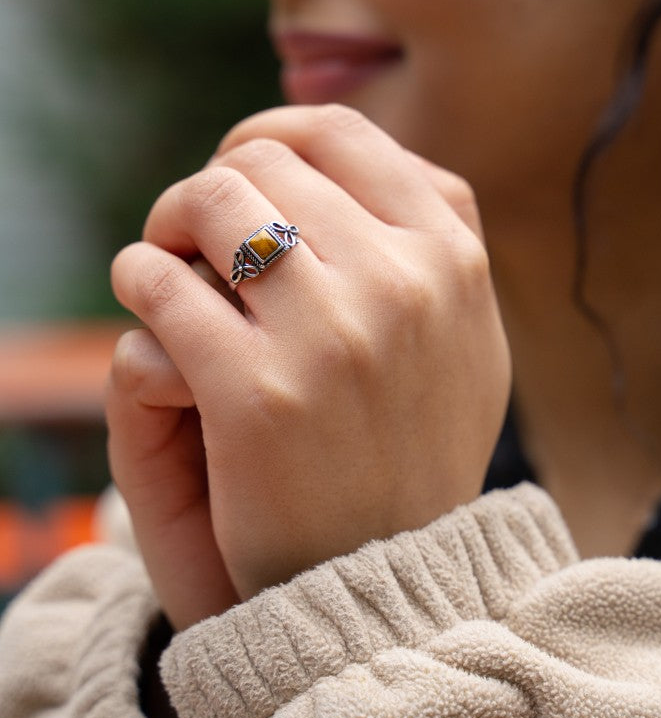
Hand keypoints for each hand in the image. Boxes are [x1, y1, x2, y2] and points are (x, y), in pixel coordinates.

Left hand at [108, 105, 510, 626]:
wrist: (391, 582)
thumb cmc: (414, 451)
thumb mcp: (466, 340)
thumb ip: (433, 243)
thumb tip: (356, 156)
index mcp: (453, 258)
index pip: (342, 136)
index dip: (272, 136)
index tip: (241, 172)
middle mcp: (404, 285)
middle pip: (265, 163)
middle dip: (213, 185)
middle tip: (192, 232)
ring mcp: (332, 337)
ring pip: (211, 201)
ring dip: (169, 221)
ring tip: (164, 261)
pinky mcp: (255, 395)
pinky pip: (159, 281)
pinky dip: (137, 276)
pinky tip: (143, 300)